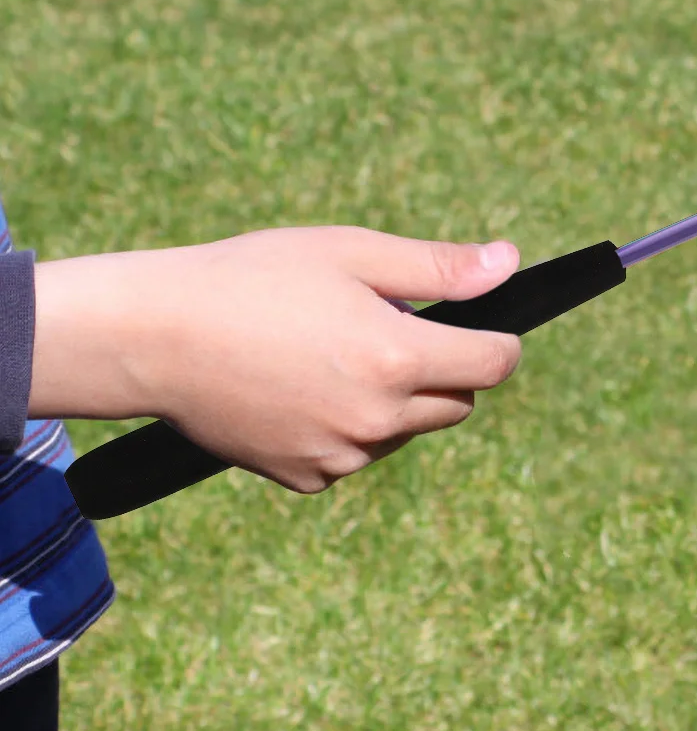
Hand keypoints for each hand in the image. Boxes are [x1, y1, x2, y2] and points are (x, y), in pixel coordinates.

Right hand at [32, 229, 523, 492]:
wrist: (152, 338)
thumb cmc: (251, 279)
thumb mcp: (349, 253)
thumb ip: (438, 268)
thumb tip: (510, 264)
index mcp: (395, 358)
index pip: (494, 364)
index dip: (499, 340)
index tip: (486, 327)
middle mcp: (377, 418)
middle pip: (457, 403)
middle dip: (443, 368)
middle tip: (386, 331)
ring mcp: (343, 455)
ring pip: (407, 431)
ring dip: (394, 400)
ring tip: (331, 356)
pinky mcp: (309, 477)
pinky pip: (357, 454)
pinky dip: (348, 428)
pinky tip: (300, 390)